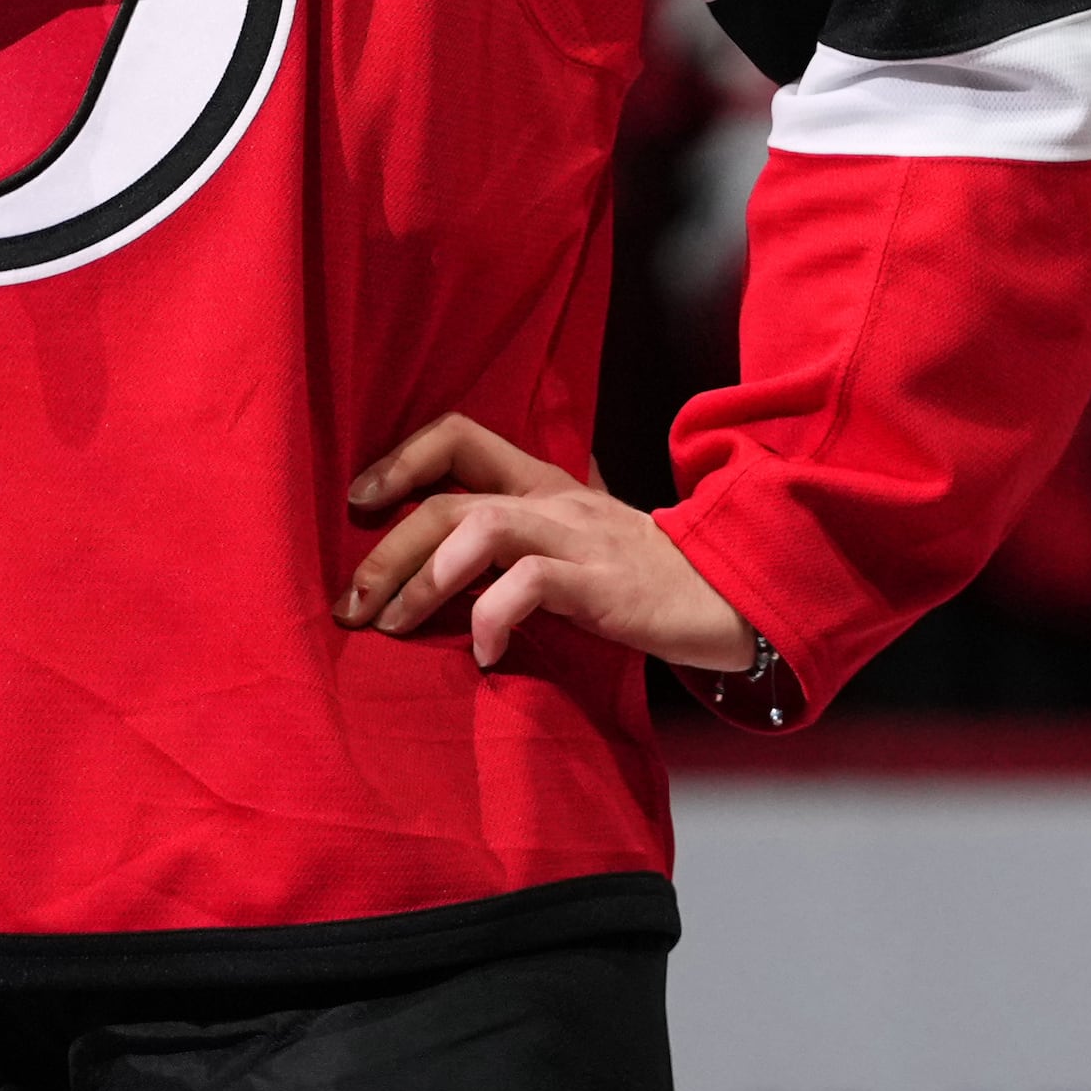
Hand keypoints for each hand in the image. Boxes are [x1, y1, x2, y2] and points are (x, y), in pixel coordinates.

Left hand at [338, 412, 756, 673]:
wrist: (736, 596)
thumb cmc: (649, 576)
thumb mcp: (581, 540)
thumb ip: (526, 535)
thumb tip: (457, 547)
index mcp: (543, 484)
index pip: (458, 435)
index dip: (399, 461)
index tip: (358, 504)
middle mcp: (553, 501)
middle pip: (447, 497)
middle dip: (385, 551)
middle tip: (354, 604)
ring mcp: (578, 539)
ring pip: (477, 529)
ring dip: (421, 580)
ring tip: (396, 626)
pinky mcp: (602, 584)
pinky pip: (529, 585)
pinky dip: (492, 618)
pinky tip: (484, 655)